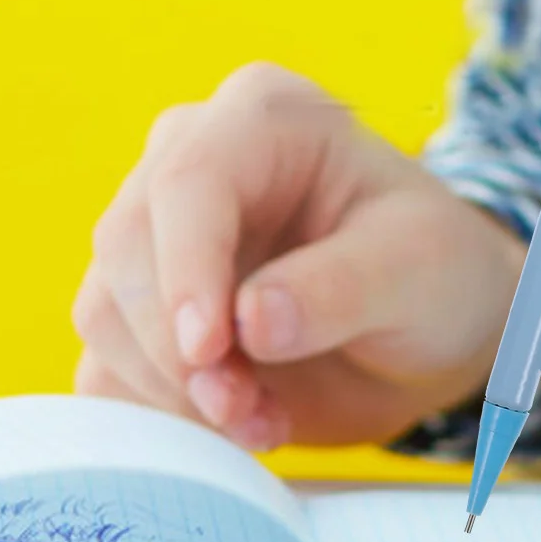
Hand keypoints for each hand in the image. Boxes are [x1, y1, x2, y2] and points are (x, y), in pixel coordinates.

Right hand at [72, 63, 524, 449]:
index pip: (190, 180)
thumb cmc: (434, 270)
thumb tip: (249, 321)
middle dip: (179, 346)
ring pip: (108, 310)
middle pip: (128, 246)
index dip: (186, 268)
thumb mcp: (419, 270)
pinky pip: (106, 362)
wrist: (427, 327)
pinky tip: (239, 425)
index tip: (209, 349)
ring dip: (173, 389)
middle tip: (248, 410)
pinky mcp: (140, 304)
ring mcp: (157, 231)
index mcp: (268, 116)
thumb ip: (342, 289)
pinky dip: (160, 411)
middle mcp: (192, 156)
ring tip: (263, 419)